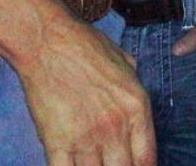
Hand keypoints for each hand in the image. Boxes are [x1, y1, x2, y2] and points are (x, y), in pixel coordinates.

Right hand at [12, 12, 156, 165]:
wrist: (47, 41)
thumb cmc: (85, 46)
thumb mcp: (125, 62)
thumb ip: (134, 85)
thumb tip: (132, 100)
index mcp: (136, 106)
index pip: (147, 157)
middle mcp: (116, 126)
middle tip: (111, 164)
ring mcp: (87, 136)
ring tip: (90, 164)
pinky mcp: (57, 142)